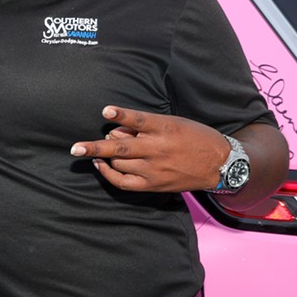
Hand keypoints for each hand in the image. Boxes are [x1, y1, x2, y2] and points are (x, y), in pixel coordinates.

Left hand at [69, 105, 228, 192]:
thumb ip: (145, 126)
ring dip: (106, 156)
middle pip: (121, 148)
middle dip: (96, 148)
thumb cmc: (194, 138)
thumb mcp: (174, 123)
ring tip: (100, 150)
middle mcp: (158, 149)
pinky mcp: (154, 184)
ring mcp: (155, 169)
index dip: (121, 115)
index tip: (105, 111)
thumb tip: (116, 130)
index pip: (139, 119)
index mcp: (165, 128)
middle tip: (75, 148)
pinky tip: (101, 166)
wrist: (220, 164)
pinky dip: (109, 174)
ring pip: (120, 163)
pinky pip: (124, 182)